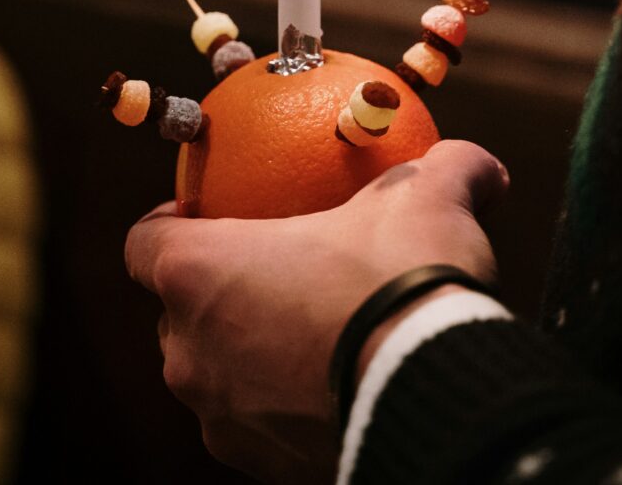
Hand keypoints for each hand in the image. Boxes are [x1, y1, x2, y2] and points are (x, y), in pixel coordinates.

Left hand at [125, 140, 508, 483]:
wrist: (434, 392)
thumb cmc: (405, 282)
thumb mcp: (430, 200)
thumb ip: (446, 168)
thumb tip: (480, 166)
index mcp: (197, 271)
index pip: (142, 242)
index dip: (168, 226)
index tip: (206, 219)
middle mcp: (187, 348)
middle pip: (178, 313)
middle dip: (217, 298)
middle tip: (276, 279)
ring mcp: (217, 414)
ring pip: (216, 376)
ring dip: (249, 357)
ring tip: (310, 341)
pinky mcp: (255, 463)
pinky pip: (256, 426)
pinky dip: (282, 408)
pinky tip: (334, 389)